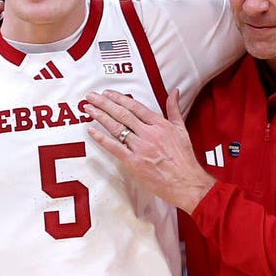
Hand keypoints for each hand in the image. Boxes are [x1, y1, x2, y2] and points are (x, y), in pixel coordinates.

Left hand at [84, 88, 215, 212]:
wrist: (187, 182)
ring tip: (88, 108)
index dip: (119, 98)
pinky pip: (115, 147)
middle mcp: (149, 133)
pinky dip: (102, 138)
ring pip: (117, 128)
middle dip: (104, 103)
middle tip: (91, 96)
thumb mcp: (182, 130)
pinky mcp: (134, 162)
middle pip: (123, 114)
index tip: (108, 93)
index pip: (136, 107)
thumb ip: (175, 109)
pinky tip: (91, 130)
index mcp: (160, 125)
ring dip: (100, 116)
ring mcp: (140, 148)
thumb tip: (174, 92)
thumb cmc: (185, 160)